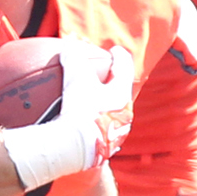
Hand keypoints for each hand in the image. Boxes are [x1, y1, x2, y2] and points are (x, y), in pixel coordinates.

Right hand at [57, 43, 135, 167]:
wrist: (75, 150)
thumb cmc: (80, 110)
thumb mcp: (76, 78)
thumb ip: (74, 57)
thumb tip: (70, 45)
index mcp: (122, 96)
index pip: (125, 70)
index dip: (120, 57)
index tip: (115, 51)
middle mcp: (124, 116)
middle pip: (121, 93)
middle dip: (113, 83)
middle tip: (105, 75)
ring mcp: (114, 134)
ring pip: (112, 114)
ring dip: (103, 105)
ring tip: (90, 100)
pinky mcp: (102, 149)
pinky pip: (99, 131)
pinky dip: (91, 123)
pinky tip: (79, 126)